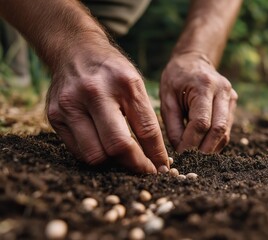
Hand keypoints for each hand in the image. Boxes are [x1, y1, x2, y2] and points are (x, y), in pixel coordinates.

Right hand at [46, 40, 168, 172]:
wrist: (75, 51)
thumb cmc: (113, 72)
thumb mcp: (135, 85)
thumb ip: (144, 118)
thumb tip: (156, 158)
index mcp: (125, 83)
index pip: (146, 131)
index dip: (156, 155)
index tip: (161, 169)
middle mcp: (95, 92)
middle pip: (118, 146)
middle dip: (135, 165)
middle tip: (144, 171)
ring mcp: (71, 104)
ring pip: (95, 155)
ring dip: (113, 164)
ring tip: (123, 160)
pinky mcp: (54, 115)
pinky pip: (78, 151)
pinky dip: (94, 155)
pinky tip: (103, 149)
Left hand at [160, 52, 237, 152]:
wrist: (194, 60)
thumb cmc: (176, 79)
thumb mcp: (167, 98)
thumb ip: (173, 126)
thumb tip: (180, 151)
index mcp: (204, 86)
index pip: (201, 122)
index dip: (191, 142)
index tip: (180, 154)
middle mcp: (223, 91)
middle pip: (218, 129)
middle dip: (204, 149)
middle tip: (190, 160)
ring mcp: (231, 97)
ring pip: (225, 132)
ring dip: (210, 148)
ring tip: (195, 156)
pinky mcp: (233, 104)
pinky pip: (227, 130)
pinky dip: (215, 141)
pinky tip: (203, 146)